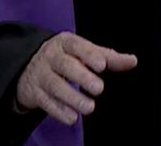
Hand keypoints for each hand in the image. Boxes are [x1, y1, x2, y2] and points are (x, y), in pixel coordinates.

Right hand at [16, 31, 136, 124]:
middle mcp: (51, 56)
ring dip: (72, 97)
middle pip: (65, 65)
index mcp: (65, 42)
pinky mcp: (33, 92)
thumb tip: (132, 60)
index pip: (77, 46)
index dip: (89, 55)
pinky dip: (59, 111)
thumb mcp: (83, 52)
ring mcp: (41, 73)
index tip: (102, 65)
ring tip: (89, 107)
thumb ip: (107, 57)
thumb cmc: (64, 57)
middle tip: (99, 88)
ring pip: (55, 85)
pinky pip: (45, 102)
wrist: (28, 66)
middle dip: (82, 77)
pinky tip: (72, 118)